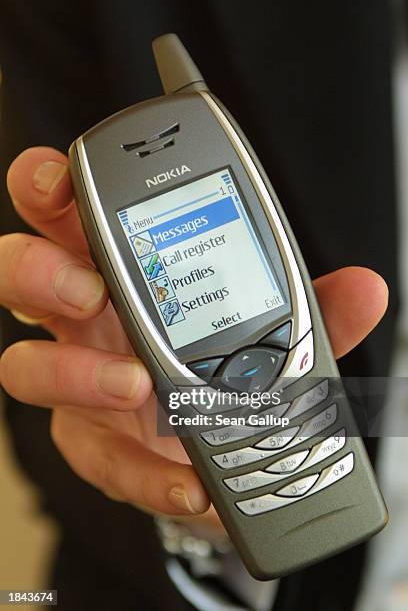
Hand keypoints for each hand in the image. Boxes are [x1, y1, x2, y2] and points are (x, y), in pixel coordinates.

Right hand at [0, 147, 387, 531]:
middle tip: (91, 288)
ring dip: (77, 374)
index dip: (46, 191)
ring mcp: (80, 384)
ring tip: (137, 384)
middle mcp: (85, 321)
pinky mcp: (93, 446)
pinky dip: (142, 472)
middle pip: (21, 277)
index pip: (65, 216)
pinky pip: (97, 459)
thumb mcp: (273, 329)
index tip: (58, 181)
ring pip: (28, 368)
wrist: (226, 446)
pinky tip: (187, 482)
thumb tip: (365, 288)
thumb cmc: (228, 363)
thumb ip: (312, 308)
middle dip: (40, 270)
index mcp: (119, 268)